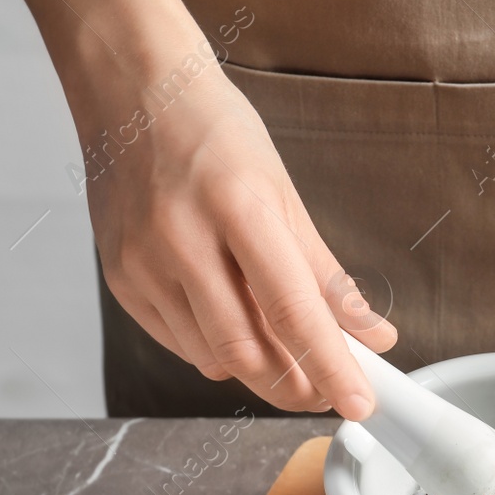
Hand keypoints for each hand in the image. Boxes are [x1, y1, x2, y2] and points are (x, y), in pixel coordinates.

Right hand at [87, 62, 394, 415]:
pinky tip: (234, 324)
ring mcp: (143, 263)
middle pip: (247, 351)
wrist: (132, 90)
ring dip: (258, 370)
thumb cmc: (214, 134)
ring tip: (283, 350)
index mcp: (237, 207)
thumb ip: (327, 275)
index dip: (330, 366)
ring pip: (213, 358)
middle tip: (325, 391)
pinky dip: (218, 351)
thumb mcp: (284, 194)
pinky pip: (180, 344)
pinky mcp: (121, 282)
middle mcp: (182, 238)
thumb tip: (373, 333)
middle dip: (294, 386)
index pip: (292, 310)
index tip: (359, 404)